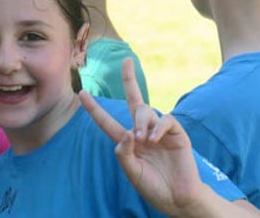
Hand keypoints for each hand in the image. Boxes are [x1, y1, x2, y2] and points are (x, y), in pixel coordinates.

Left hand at [80, 59, 203, 214]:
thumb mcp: (132, 172)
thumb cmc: (154, 187)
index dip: (94, 108)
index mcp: (128, 142)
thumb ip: (123, 153)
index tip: (81, 92)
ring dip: (141, 121)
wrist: (179, 199)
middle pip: (134, 100)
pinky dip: (157, 126)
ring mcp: (160, 131)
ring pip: (145, 111)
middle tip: (127, 60)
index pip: (107, 121)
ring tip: (144, 139)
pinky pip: (165, 120)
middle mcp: (143, 132)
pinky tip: (154, 138)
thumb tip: (127, 132)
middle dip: (130, 80)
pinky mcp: (177, 134)